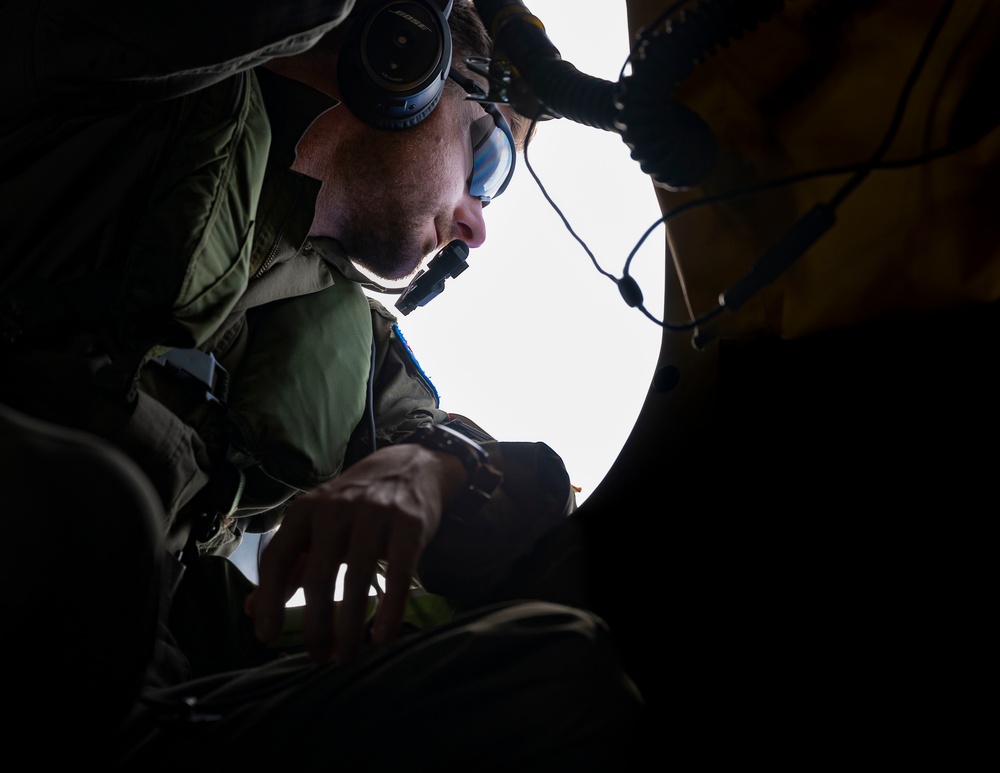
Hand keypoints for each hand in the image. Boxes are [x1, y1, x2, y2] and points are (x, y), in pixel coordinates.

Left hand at [244, 443, 465, 662]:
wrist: (411, 466)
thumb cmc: (356, 504)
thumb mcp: (317, 524)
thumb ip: (289, 564)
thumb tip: (251, 610)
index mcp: (306, 510)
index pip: (277, 557)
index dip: (269, 599)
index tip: (267, 637)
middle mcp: (336, 510)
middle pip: (317, 576)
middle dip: (316, 625)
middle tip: (319, 657)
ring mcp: (375, 515)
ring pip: (356, 580)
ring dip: (349, 627)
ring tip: (347, 656)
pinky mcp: (410, 525)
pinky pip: (399, 575)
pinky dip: (390, 611)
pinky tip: (383, 637)